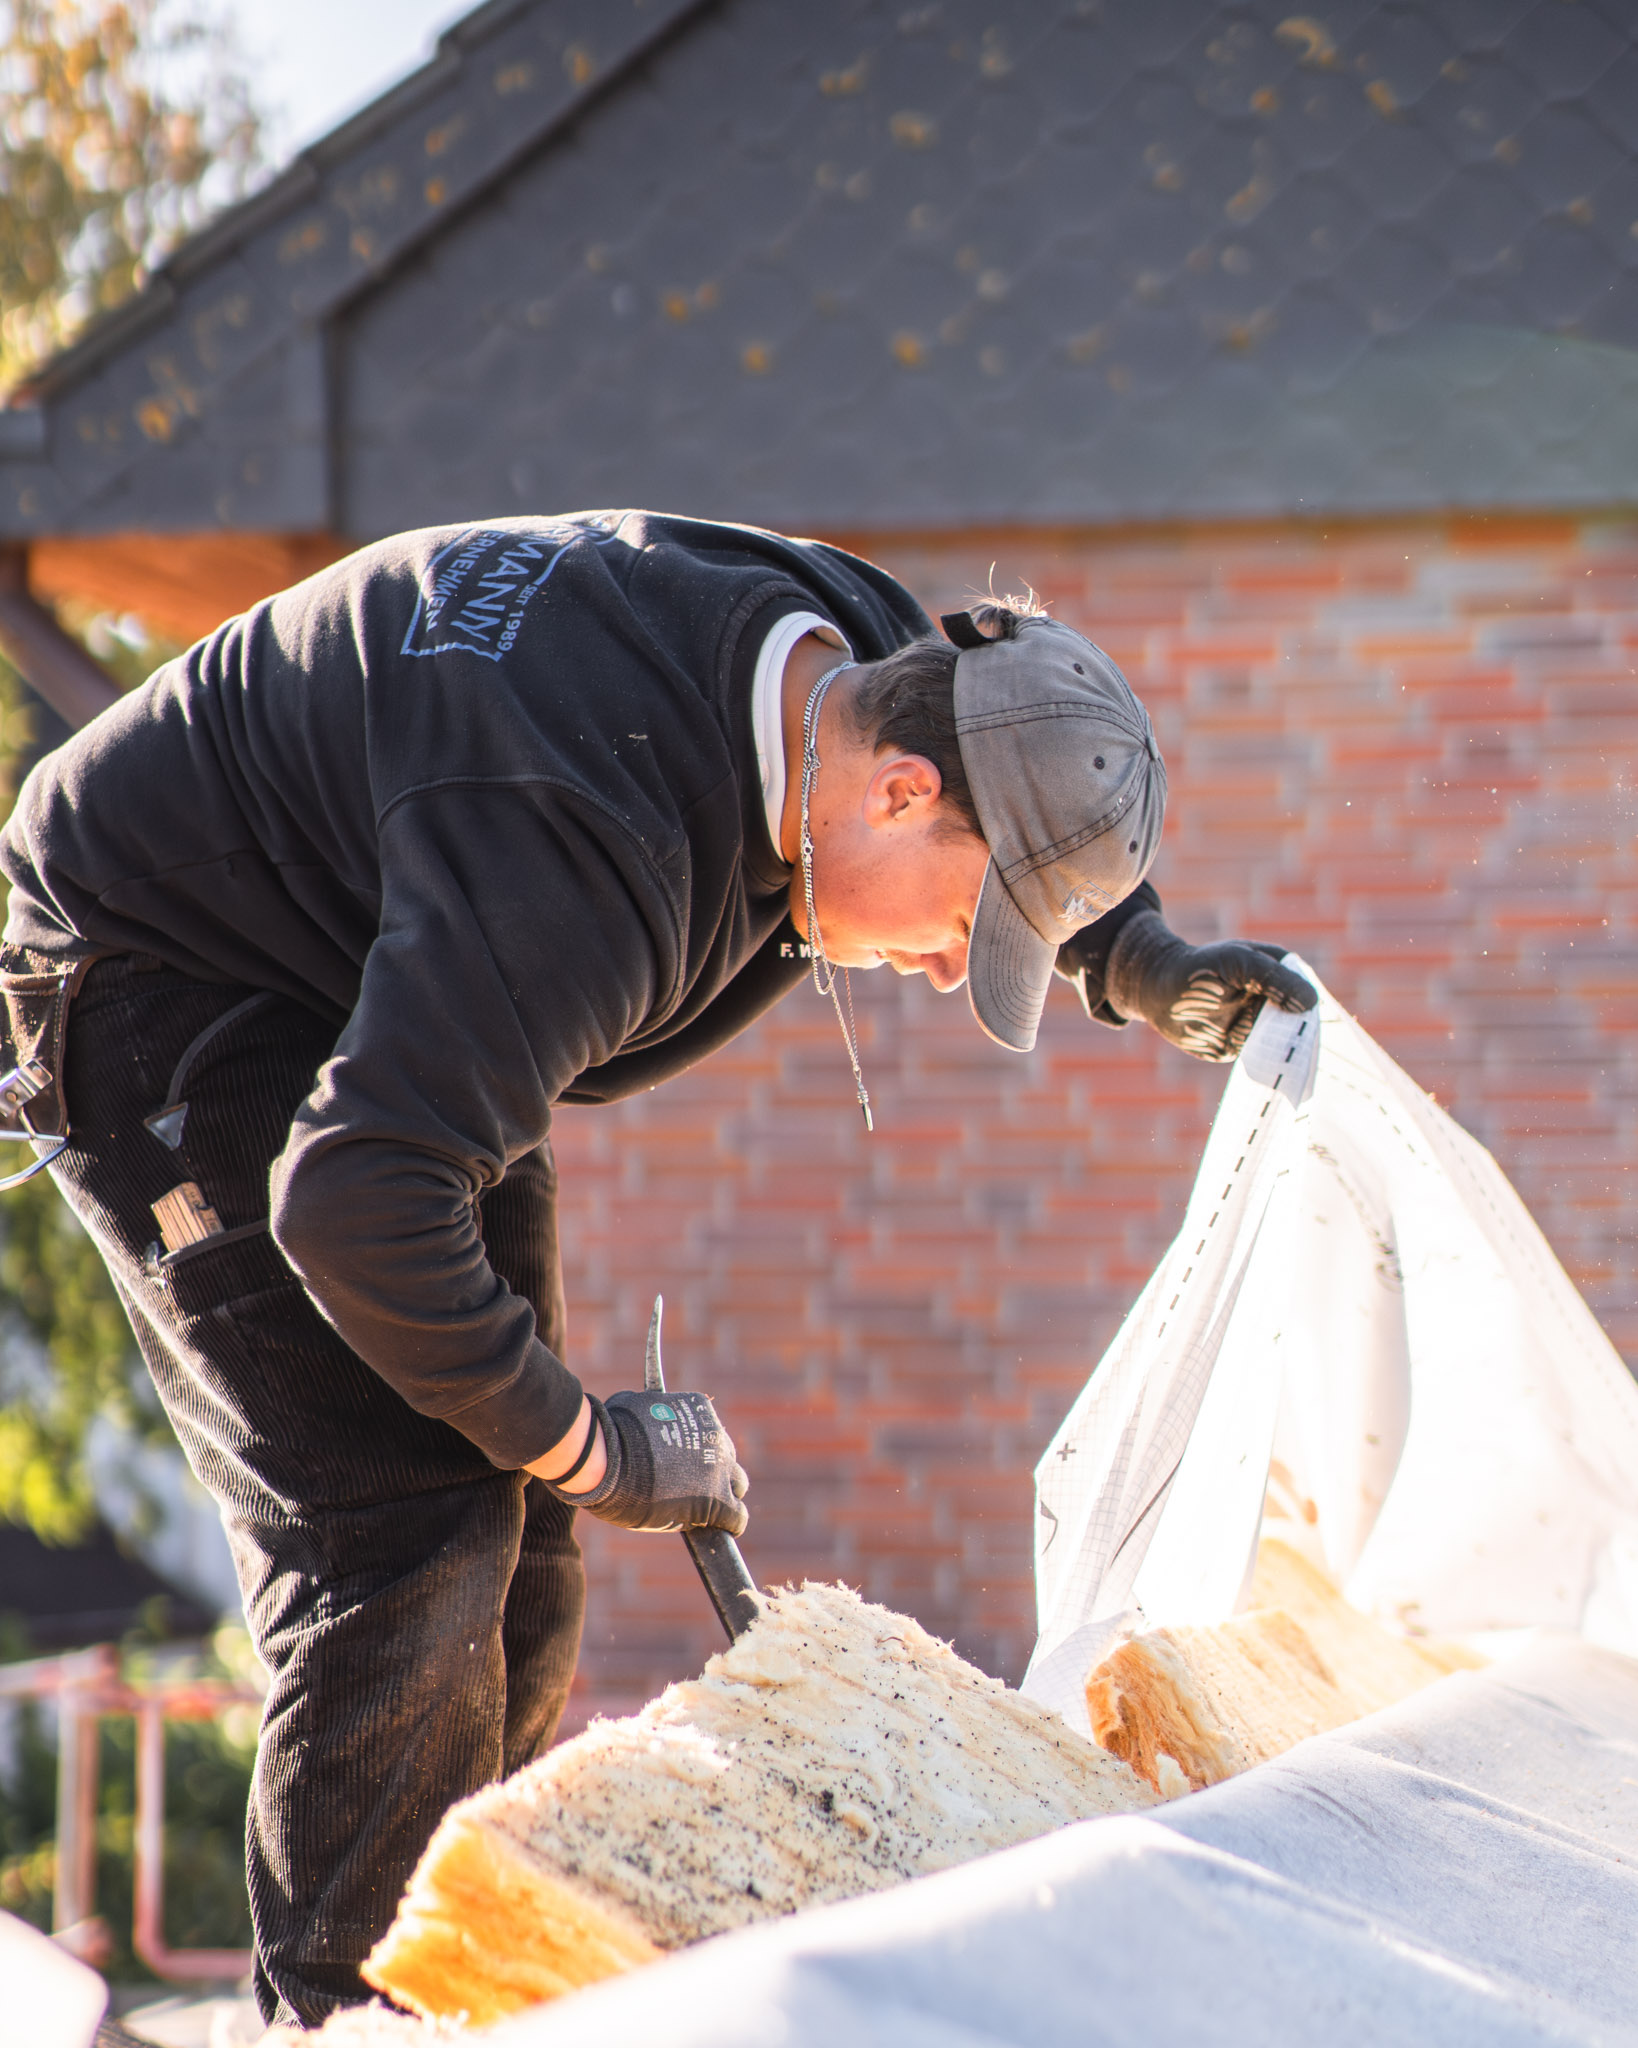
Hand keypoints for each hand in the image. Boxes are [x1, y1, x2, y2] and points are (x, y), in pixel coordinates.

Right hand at [552, 1389, 748, 1535]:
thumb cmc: (610, 1434)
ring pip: (737, 1484)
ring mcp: (719, 1468)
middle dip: (712, 1472)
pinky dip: (732, 1523)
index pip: (707, 1433)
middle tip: (694, 1487)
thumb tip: (642, 1417)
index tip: (684, 1463)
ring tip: (711, 1510)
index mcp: (698, 1409)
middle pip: (725, 1457)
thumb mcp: (631, 1405)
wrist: (608, 1461)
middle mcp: (715, 1436)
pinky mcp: (718, 1501)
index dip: (695, 1451)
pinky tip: (723, 1529)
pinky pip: (737, 1516)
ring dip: (725, 1495)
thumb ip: (648, 1413)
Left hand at [1104, 911, 1315, 1061]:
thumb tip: (1311, 1003)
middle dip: (1310, 1037)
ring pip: (1287, 1041)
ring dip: (1295, 1055)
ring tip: (1306, 1072)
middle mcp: (1275, 998)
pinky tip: (1285, 1080)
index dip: (1318, 1009)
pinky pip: (1266, 1057)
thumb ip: (1274, 980)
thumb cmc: (1199, 969)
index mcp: (1280, 972)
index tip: (1329, 1028)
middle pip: (1303, 1020)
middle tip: (1320, 1056)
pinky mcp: (1246, 1044)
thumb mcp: (1240, 964)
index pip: (1308, 991)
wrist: (1160, 993)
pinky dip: (1275, 1067)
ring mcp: (1261, 1022)